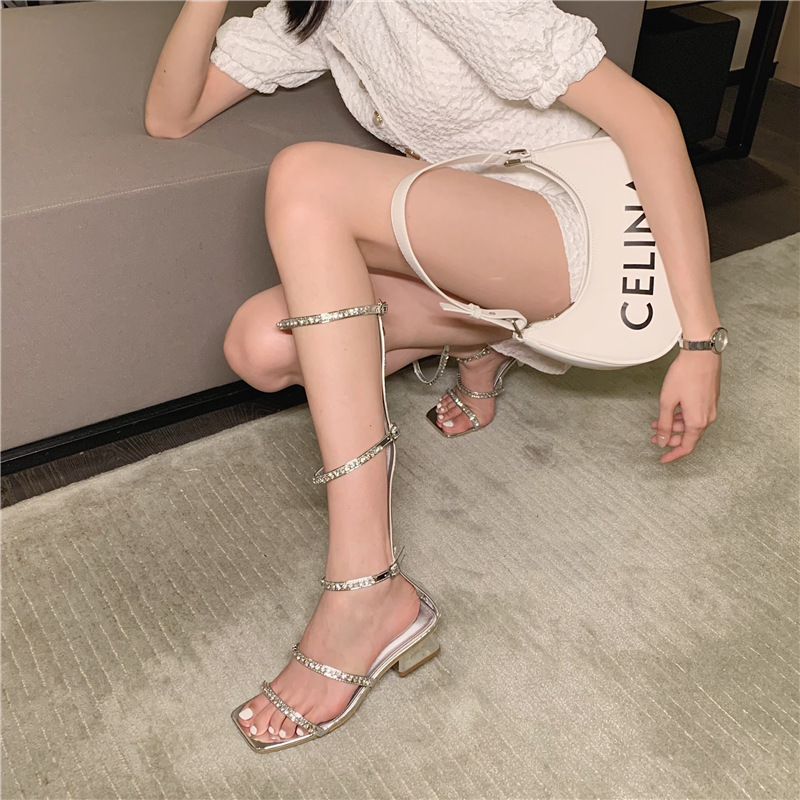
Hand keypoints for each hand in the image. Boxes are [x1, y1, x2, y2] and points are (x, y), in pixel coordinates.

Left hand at [650, 349, 720, 463]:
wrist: (701, 354)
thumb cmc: (685, 374)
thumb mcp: (667, 401)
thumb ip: (665, 424)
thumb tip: (663, 441)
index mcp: (697, 421)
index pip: (686, 447)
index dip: (673, 455)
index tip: (662, 459)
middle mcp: (707, 417)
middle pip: (688, 436)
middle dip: (670, 438)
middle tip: (655, 437)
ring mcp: (711, 408)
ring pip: (691, 425)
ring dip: (674, 426)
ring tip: (657, 422)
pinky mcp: (710, 399)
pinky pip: (696, 415)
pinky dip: (682, 417)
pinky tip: (671, 411)